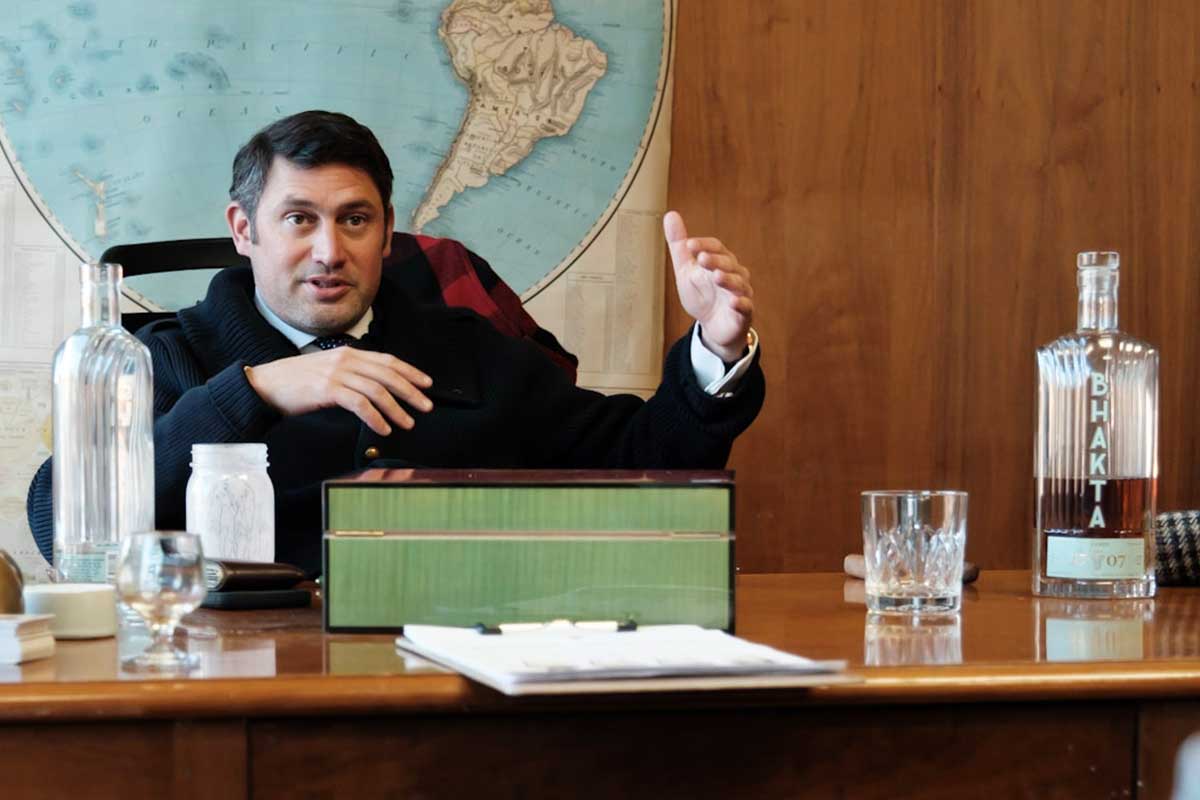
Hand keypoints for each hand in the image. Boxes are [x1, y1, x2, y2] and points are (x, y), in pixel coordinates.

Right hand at [244, 348, 432, 435]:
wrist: (265, 384)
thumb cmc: (297, 382)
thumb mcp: (328, 370)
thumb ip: (351, 374)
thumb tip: (377, 389)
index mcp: (349, 353)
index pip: (388, 360)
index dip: (410, 372)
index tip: (427, 383)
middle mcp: (346, 359)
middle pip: (388, 374)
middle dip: (411, 391)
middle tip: (427, 406)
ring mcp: (336, 373)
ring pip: (377, 390)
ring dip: (396, 409)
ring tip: (408, 423)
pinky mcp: (327, 389)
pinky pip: (359, 404)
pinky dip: (375, 417)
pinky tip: (382, 429)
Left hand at [664, 210, 753, 362]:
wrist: (711, 326)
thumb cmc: (701, 294)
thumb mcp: (686, 270)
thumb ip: (679, 245)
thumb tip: (670, 214)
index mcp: (721, 261)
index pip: (716, 247)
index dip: (704, 245)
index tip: (689, 245)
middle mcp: (734, 274)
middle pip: (728, 263)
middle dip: (715, 260)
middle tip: (701, 259)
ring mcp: (741, 293)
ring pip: (739, 283)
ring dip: (728, 279)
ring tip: (717, 276)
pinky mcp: (744, 313)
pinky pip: (746, 306)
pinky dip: (741, 303)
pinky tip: (734, 302)